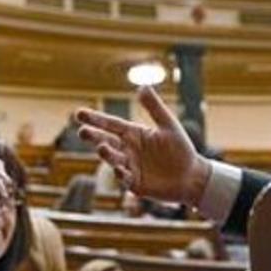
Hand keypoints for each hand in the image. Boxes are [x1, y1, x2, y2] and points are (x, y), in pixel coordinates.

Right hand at [76, 86, 210, 206]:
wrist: (192, 177)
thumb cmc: (181, 149)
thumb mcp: (168, 125)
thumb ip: (154, 107)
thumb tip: (142, 86)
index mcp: (133, 134)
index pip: (111, 125)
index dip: (95, 119)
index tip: (78, 114)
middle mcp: (128, 150)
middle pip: (106, 141)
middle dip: (93, 137)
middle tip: (82, 131)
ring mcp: (130, 167)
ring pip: (113, 159)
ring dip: (106, 154)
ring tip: (102, 147)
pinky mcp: (135, 184)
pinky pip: (124, 178)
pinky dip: (120, 174)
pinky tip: (119, 168)